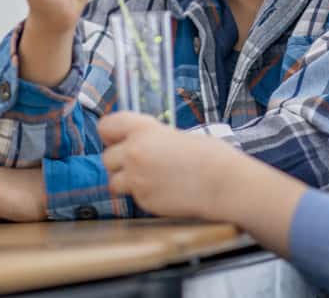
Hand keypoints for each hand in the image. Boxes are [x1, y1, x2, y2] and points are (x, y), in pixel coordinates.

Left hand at [100, 112, 237, 219]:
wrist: (222, 183)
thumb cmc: (209, 155)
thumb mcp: (175, 135)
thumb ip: (152, 138)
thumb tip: (142, 144)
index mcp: (142, 130)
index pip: (106, 126)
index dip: (110, 133)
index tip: (116, 137)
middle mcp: (134, 153)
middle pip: (106, 157)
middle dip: (119, 161)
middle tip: (138, 161)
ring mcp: (136, 180)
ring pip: (113, 181)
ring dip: (125, 180)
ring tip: (148, 178)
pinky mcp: (143, 201)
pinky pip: (133, 197)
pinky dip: (143, 194)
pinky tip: (163, 190)